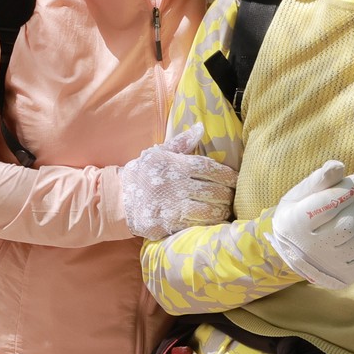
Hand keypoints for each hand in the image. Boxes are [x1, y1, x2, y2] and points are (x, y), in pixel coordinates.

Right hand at [120, 125, 236, 238]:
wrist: (118, 198)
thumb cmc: (142, 173)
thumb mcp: (158, 153)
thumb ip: (181, 142)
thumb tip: (201, 128)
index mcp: (176, 166)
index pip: (210, 169)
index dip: (228, 175)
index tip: (235, 180)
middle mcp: (176, 186)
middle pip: (215, 191)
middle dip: (228, 195)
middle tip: (232, 197)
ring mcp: (171, 207)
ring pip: (209, 211)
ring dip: (221, 211)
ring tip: (224, 210)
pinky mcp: (167, 224)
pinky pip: (196, 226)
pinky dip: (208, 225)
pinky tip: (212, 222)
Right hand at [266, 161, 353, 288]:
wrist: (294, 252)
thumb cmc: (299, 215)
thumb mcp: (301, 194)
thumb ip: (320, 179)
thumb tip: (339, 165)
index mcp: (295, 224)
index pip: (327, 205)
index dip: (347, 189)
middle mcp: (311, 249)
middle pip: (348, 224)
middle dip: (353, 206)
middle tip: (347, 201)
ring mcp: (329, 266)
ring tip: (347, 219)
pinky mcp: (346, 276)